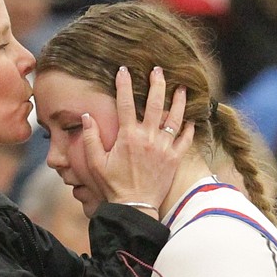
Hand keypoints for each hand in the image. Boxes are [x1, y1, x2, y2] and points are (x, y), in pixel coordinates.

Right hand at [81, 66, 193, 214]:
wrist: (134, 206)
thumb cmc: (112, 185)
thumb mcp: (94, 163)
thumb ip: (90, 138)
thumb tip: (87, 116)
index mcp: (128, 136)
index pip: (126, 103)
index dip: (124, 85)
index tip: (123, 70)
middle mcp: (148, 138)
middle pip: (156, 103)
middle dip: (157, 83)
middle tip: (158, 70)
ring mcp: (164, 147)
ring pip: (175, 118)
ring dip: (179, 101)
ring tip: (181, 88)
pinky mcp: (174, 159)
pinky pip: (186, 140)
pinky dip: (189, 128)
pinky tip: (190, 120)